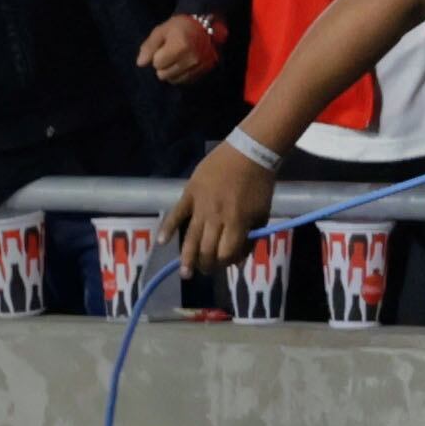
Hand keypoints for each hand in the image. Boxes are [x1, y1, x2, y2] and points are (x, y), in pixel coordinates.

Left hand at [137, 14, 222, 85]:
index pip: (157, 64)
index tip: (164, 48)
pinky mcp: (205, 71)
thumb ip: (149, 46)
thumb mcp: (161, 31)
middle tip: (170, 54)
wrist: (207, 26)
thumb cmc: (181, 27)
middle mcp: (191, 59)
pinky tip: (184, 64)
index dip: (157, 55)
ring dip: (172, 72)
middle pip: (163, 75)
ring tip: (177, 59)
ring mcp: (199, 66)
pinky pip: (185, 81)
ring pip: (174, 80)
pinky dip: (182, 75)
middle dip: (163, 66)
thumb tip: (140, 63)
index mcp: (180, 46)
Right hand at [173, 138, 279, 272]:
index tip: (226, 265)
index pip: (227, 253)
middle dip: (206, 265)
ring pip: (191, 237)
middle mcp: (217, 218)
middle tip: (204, 271)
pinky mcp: (190, 193)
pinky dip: (168, 228)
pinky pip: (176, 214)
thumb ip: (252, 237)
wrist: (249, 152)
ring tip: (185, 273)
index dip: (226, 263)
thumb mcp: (263, 213)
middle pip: (207, 250)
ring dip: (187, 258)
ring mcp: (201, 206)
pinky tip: (162, 243)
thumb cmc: (259, 184)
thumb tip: (239, 259)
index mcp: (238, 223)